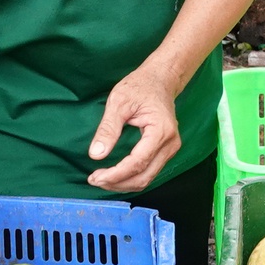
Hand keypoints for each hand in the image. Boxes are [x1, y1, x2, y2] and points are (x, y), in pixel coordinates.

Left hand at [87, 62, 182, 191]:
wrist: (160, 80)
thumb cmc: (140, 86)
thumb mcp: (118, 102)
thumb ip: (108, 129)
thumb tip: (96, 155)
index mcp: (161, 131)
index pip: (137, 162)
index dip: (115, 174)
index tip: (95, 177)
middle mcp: (170, 144)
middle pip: (144, 176)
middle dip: (118, 183)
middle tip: (94, 180)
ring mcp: (170, 149)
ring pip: (147, 178)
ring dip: (124, 183)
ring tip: (101, 178)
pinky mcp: (165, 152)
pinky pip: (149, 172)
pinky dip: (131, 177)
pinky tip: (115, 174)